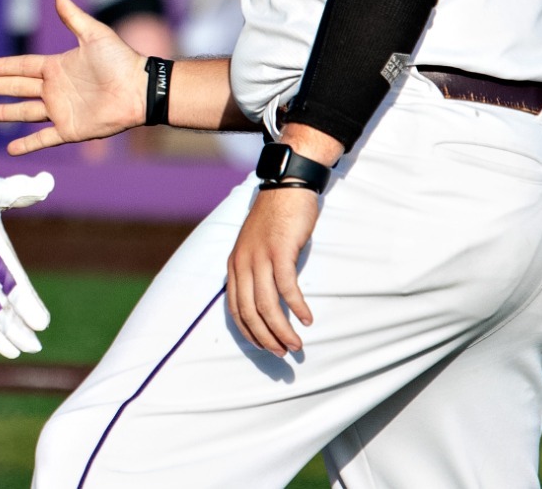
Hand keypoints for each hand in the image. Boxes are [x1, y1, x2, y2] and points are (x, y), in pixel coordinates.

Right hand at [0, 0, 146, 155]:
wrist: (139, 90)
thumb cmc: (120, 61)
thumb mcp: (95, 35)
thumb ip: (74, 17)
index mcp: (58, 67)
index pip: (24, 66)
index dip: (5, 67)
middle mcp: (56, 89)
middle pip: (18, 88)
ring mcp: (61, 110)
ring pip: (25, 113)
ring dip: (5, 113)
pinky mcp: (70, 130)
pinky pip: (43, 138)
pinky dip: (27, 144)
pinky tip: (10, 149)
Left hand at [227, 186, 319, 355]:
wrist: (286, 188)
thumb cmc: (275, 219)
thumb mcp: (255, 246)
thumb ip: (255, 271)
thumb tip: (264, 301)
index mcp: (234, 265)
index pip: (235, 309)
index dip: (249, 332)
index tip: (264, 347)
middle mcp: (242, 263)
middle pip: (250, 312)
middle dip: (266, 338)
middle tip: (283, 353)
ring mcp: (260, 257)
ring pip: (268, 305)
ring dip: (282, 329)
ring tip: (296, 344)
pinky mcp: (280, 252)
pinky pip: (287, 288)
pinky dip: (297, 307)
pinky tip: (307, 319)